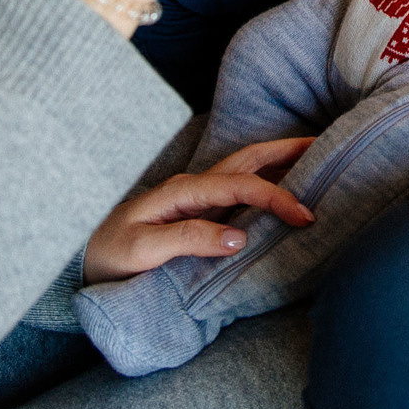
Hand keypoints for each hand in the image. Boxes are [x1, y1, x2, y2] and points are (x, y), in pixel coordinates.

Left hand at [81, 136, 316, 284]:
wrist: (82, 260)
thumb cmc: (109, 255)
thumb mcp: (143, 251)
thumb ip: (189, 239)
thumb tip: (239, 236)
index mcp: (182, 191)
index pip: (240, 185)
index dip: (275, 197)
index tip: (304, 217)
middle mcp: (192, 186)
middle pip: (248, 159)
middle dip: (287, 151)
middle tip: (326, 147)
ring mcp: (195, 197)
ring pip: (245, 168)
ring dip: (279, 160)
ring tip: (314, 157)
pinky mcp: (196, 211)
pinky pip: (238, 188)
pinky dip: (266, 178)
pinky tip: (281, 185)